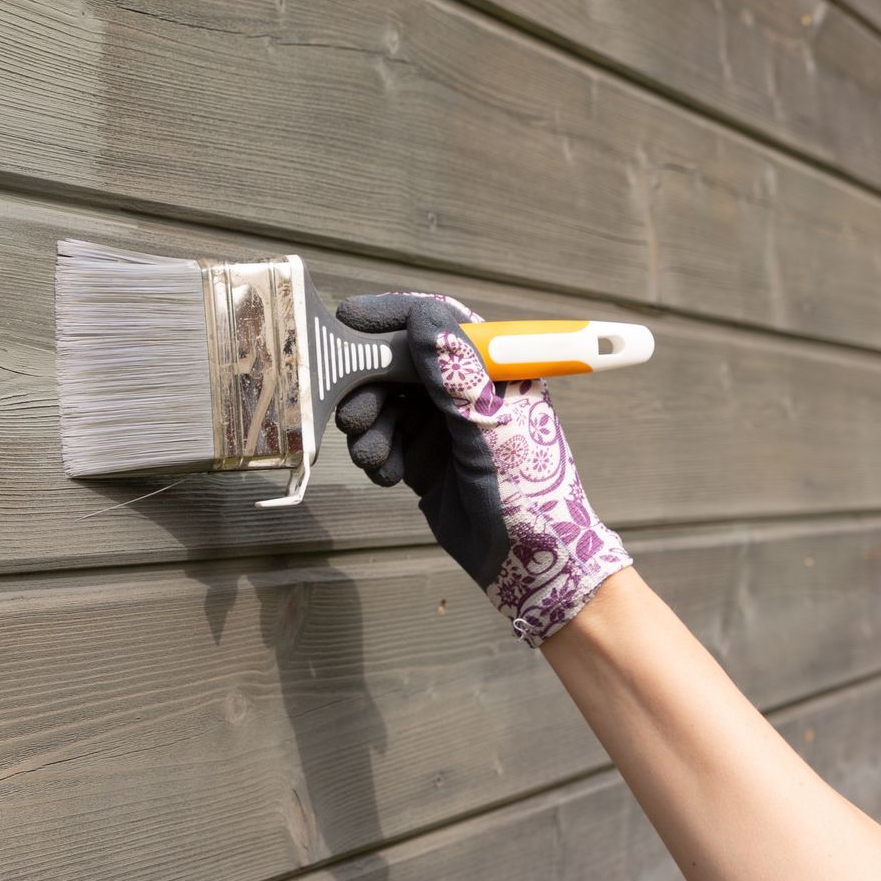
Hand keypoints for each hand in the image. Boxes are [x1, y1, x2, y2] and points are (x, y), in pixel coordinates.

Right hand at [334, 293, 629, 645]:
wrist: (531, 563)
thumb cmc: (530, 492)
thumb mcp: (491, 425)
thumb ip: (454, 372)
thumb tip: (423, 318)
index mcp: (492, 369)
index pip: (437, 322)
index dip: (392, 317)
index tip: (349, 319)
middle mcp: (465, 390)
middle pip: (399, 364)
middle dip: (369, 386)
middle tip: (353, 414)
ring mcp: (443, 425)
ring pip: (385, 405)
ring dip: (370, 428)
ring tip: (374, 457)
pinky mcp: (425, 459)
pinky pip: (385, 441)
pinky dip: (377, 454)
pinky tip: (388, 475)